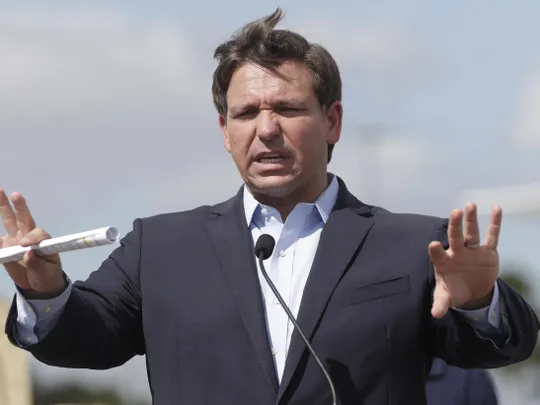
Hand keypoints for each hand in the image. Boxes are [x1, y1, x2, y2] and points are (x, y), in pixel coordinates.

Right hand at [0, 188, 64, 296]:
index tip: (25, 245)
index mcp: (42, 241)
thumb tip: (28, 253)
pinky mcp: (4, 248)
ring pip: (8, 222)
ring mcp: (14, 240)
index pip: (36, 233)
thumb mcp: (45, 272)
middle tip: (16, 194)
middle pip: (23, 219)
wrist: (38, 286)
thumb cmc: (47, 275)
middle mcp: (28, 236)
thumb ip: (36, 263)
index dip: (31, 237)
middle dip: (19, 206)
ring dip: (3, 208)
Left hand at [428, 203, 500, 318]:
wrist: (472, 290)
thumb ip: (441, 304)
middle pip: (455, 237)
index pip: (438, 255)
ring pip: (472, 232)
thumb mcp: (447, 298)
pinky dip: (495, 223)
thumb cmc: (454, 290)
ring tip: (470, 205)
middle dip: (455, 226)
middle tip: (455, 212)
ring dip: (471, 219)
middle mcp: (457, 252)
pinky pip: (492, 236)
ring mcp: (472, 250)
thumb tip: (435, 315)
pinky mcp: (488, 252)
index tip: (433, 245)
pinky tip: (496, 208)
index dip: (436, 250)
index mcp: (444, 262)